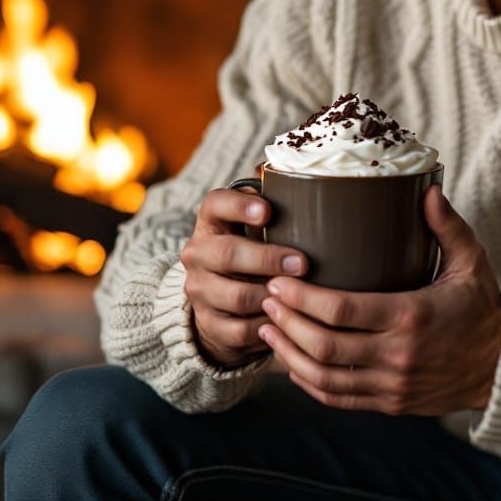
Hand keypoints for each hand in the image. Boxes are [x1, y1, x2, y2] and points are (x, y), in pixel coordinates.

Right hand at [181, 187, 308, 367]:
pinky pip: (240, 329)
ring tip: (301, 294)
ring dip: (272, 296)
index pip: (216, 203)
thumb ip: (275, 196)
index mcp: (211, 220)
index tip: (268, 212)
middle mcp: (198, 252)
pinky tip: (288, 318)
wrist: (221, 299)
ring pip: (236, 296)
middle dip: (268, 259)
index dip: (240, 206)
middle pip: (228, 254)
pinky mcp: (208, 324)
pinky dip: (268, 325)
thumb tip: (300, 171)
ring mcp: (199, 290)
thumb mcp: (258, 222)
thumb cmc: (252, 246)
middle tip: (303, 263)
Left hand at [258, 185, 500, 414]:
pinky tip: (292, 362)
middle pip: (324, 345)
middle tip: (265, 298)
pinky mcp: (389, 404)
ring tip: (268, 328)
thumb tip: (428, 189)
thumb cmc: (482, 307)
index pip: (343, 311)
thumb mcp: (472, 261)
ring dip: (289, 354)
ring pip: (323, 377)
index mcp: (412, 316)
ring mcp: (392, 385)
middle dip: (287, 322)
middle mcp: (398, 355)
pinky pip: (338, 398)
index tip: (279, 281)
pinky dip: (308, 382)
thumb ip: (448, 226)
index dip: (303, 299)